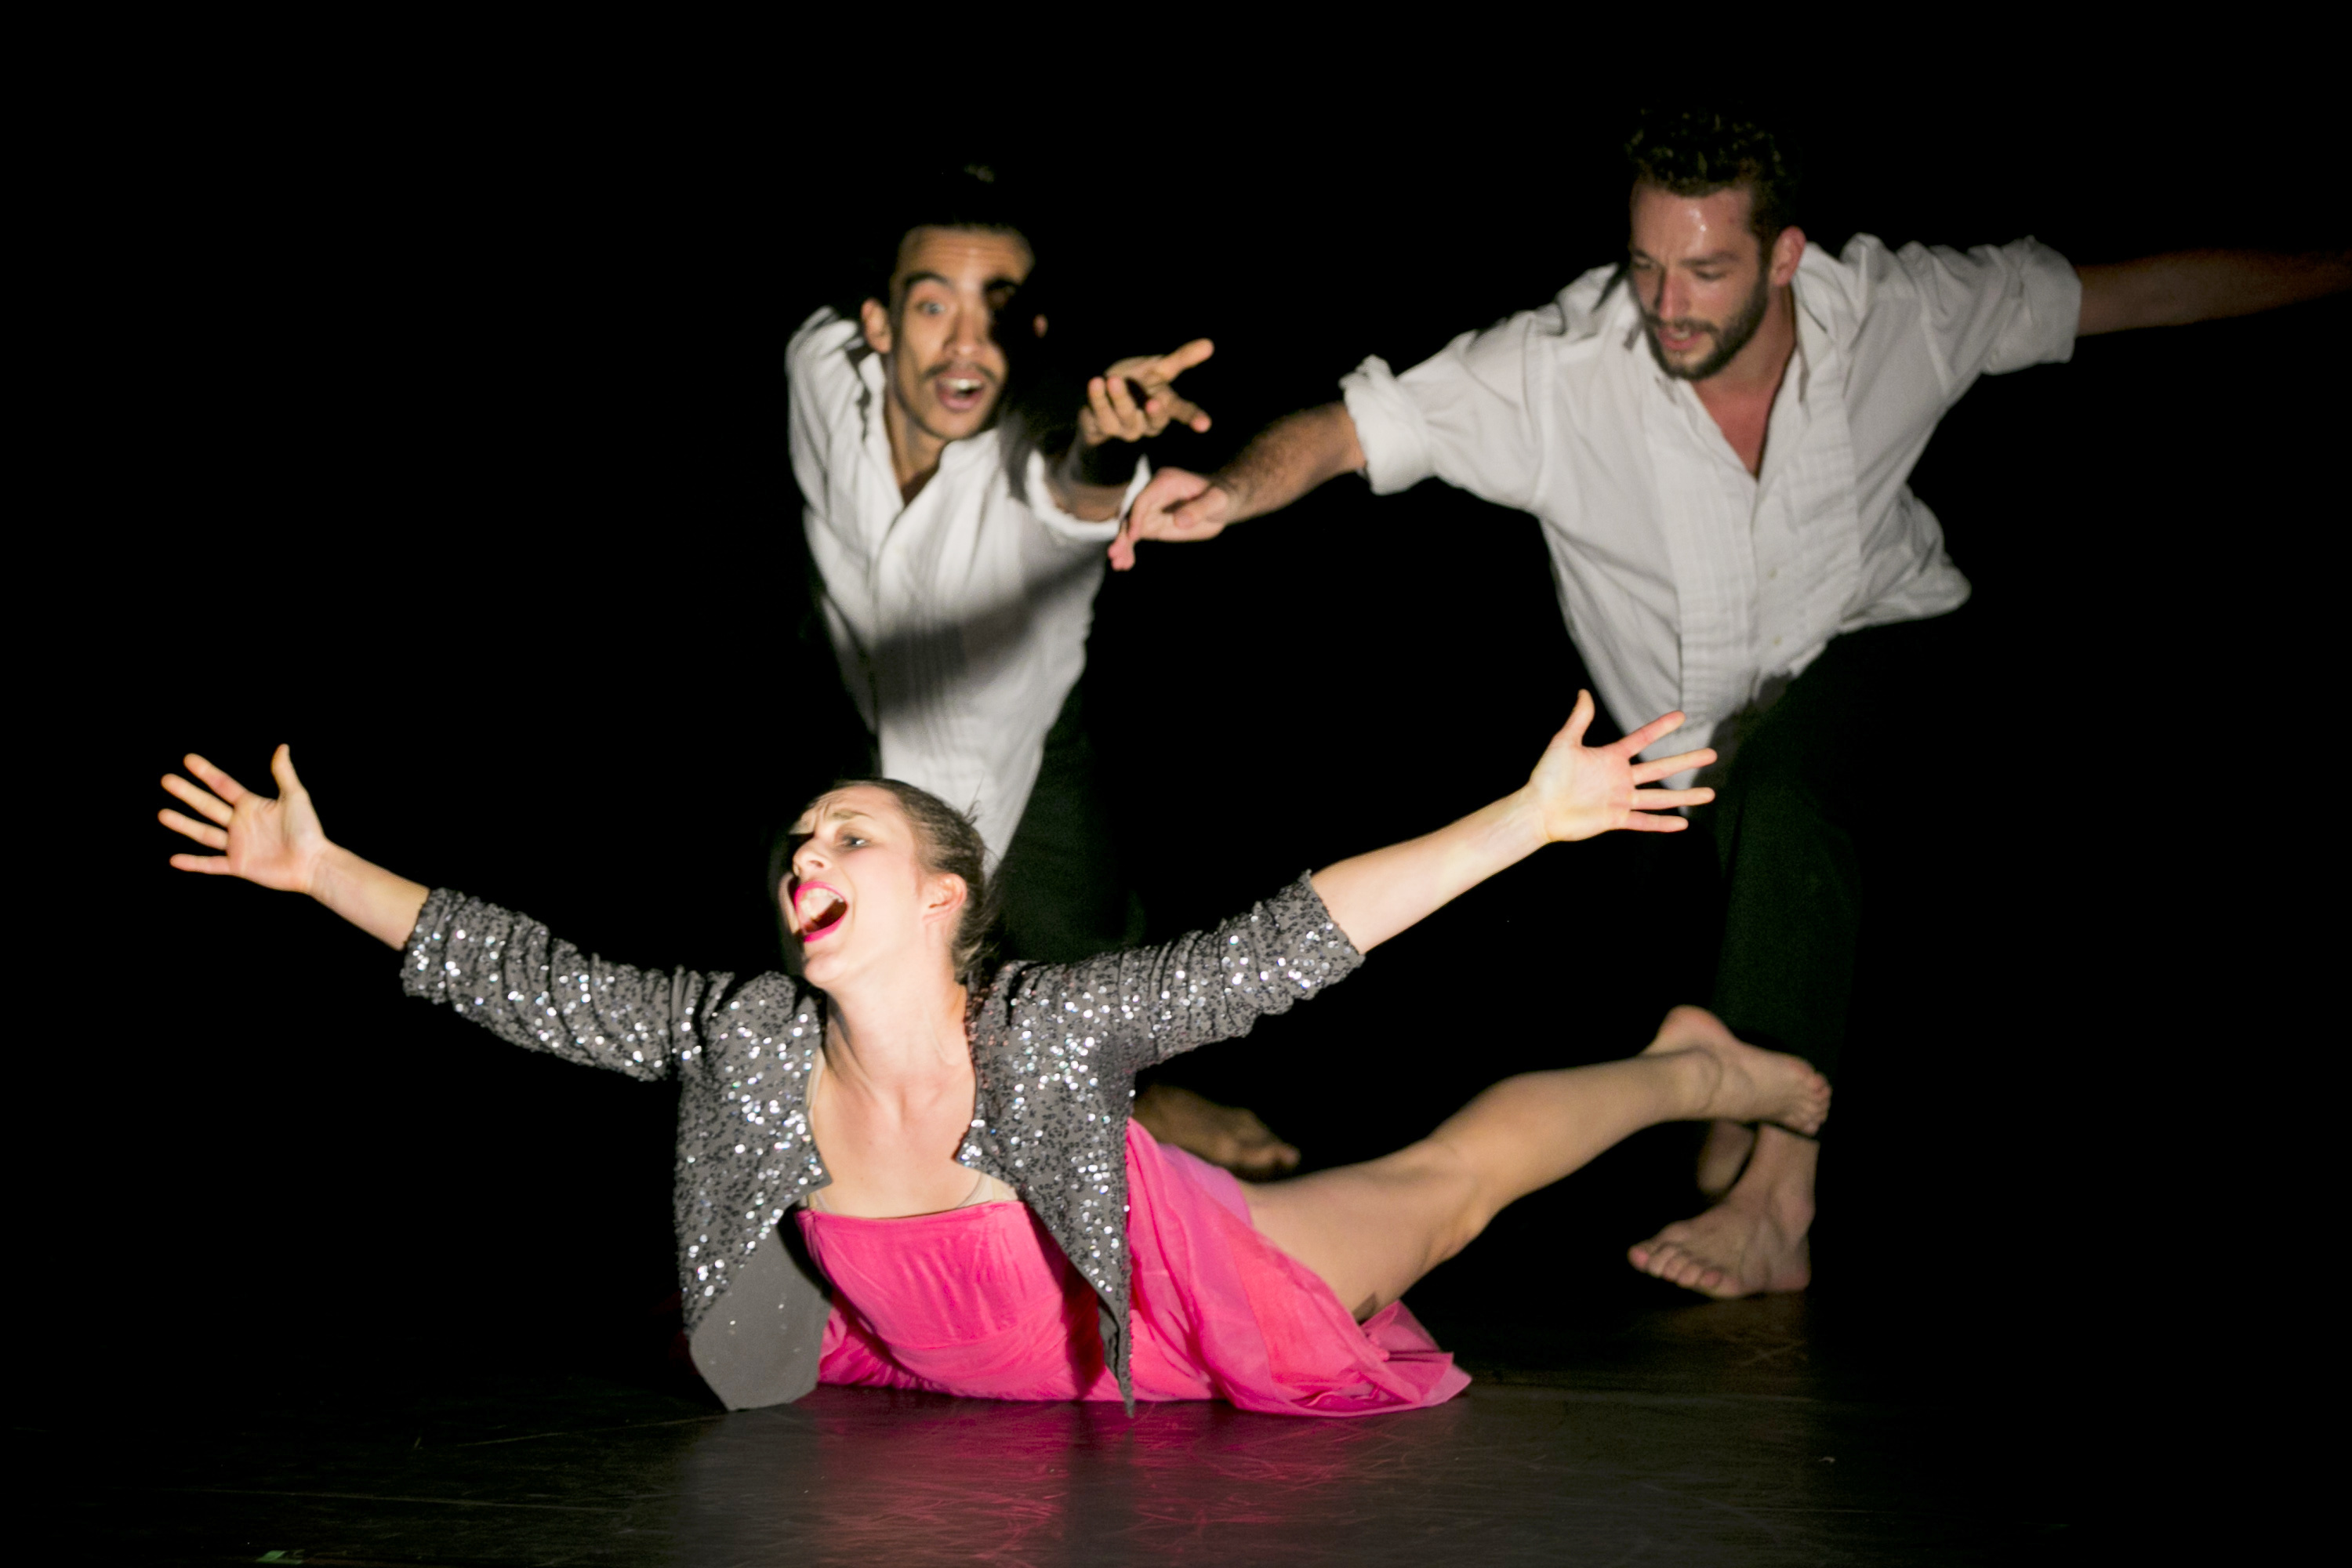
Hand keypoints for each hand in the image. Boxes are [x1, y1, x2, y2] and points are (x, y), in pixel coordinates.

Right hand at [159, 745, 332, 892]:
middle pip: (207, 806)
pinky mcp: (238, 865)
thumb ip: (284, 773)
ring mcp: (237, 845)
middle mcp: (240, 824)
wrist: (313, 863)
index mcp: (251, 806)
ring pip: (204, 833)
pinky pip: (211, 865)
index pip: (223, 785)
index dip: (206, 772)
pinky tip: (173, 860)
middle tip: (166, 780)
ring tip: (162, 814)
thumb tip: (282, 747)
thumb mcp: (295, 797)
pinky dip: (193, 863)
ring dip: (183, 824)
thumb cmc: (308, 830)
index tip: (188, 759)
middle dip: (187, 793)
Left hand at [1078, 338, 1213, 447]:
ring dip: (1120, 398)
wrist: (1103, 393)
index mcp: (1165, 405)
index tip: (1204, 425)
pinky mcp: (1103, 426)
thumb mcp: (1158, 367)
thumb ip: (1181, 359)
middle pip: (1155, 421)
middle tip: (1152, 402)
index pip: (1183, 412)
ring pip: (1126, 416)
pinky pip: (1100, 413)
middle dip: (1154, 413)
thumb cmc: (1137, 380)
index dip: (1194, 418)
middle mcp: (1148, 421)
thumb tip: (1210, 344)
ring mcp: (1126, 427)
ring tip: (1113, 380)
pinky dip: (1098, 398)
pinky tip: (1095, 383)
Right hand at [1109, 466, 1234, 569]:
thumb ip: (1199, 509)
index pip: (1144, 499)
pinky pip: (1137, 536)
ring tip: (1118, 564)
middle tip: (1115, 554)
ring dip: (1123, 545)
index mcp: (1165, 482)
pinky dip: (1130, 549)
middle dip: (1123, 534)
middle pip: (1132, 513)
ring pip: (1130, 527)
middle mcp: (1153, 494)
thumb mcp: (1217, 501)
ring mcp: (1152, 509)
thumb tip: (1178, 521)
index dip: (1136, 517)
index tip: (1134, 537)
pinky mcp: (1154, 523)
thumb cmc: (1223, 496)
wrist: (1226, 502)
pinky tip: (1126, 564)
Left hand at [1526, 692, 1716, 841]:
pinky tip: (1683, 823)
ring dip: (1685, 796)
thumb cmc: (1547, 777)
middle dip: (1687, 761)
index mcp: (1610, 758)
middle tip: (1712, 754)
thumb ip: (1578, 720)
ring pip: (1660, 797)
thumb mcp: (1564, 743)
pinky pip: (1643, 821)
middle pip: (1661, 768)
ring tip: (1710, 794)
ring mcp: (1620, 800)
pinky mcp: (1615, 818)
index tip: (1682, 716)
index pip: (1642, 739)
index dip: (1661, 728)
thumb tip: (1583, 692)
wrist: (1538, 809)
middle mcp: (1620, 778)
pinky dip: (1662, 823)